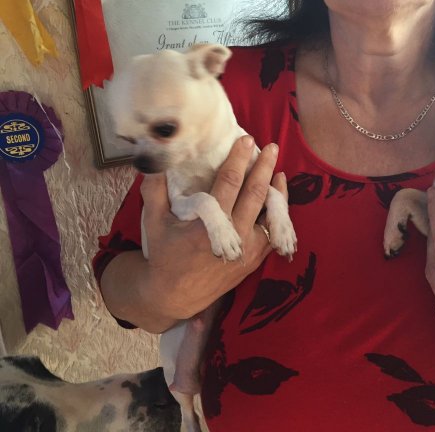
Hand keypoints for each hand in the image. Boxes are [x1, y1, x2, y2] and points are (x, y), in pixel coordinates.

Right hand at [139, 136, 285, 320]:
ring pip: (270, 213)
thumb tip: (157, 162)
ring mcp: (249, 248)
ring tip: (278, 168)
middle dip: (264, 167)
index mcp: (209, 223)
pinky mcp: (256, 258)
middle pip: (255, 193)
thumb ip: (155, 191)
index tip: (246, 140)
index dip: (239, 159)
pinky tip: (278, 197)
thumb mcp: (153, 222)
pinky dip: (278, 212)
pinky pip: (273, 231)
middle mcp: (234, 235)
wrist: (176, 295)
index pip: (229, 183)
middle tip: (270, 147)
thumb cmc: (164, 255)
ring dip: (276, 189)